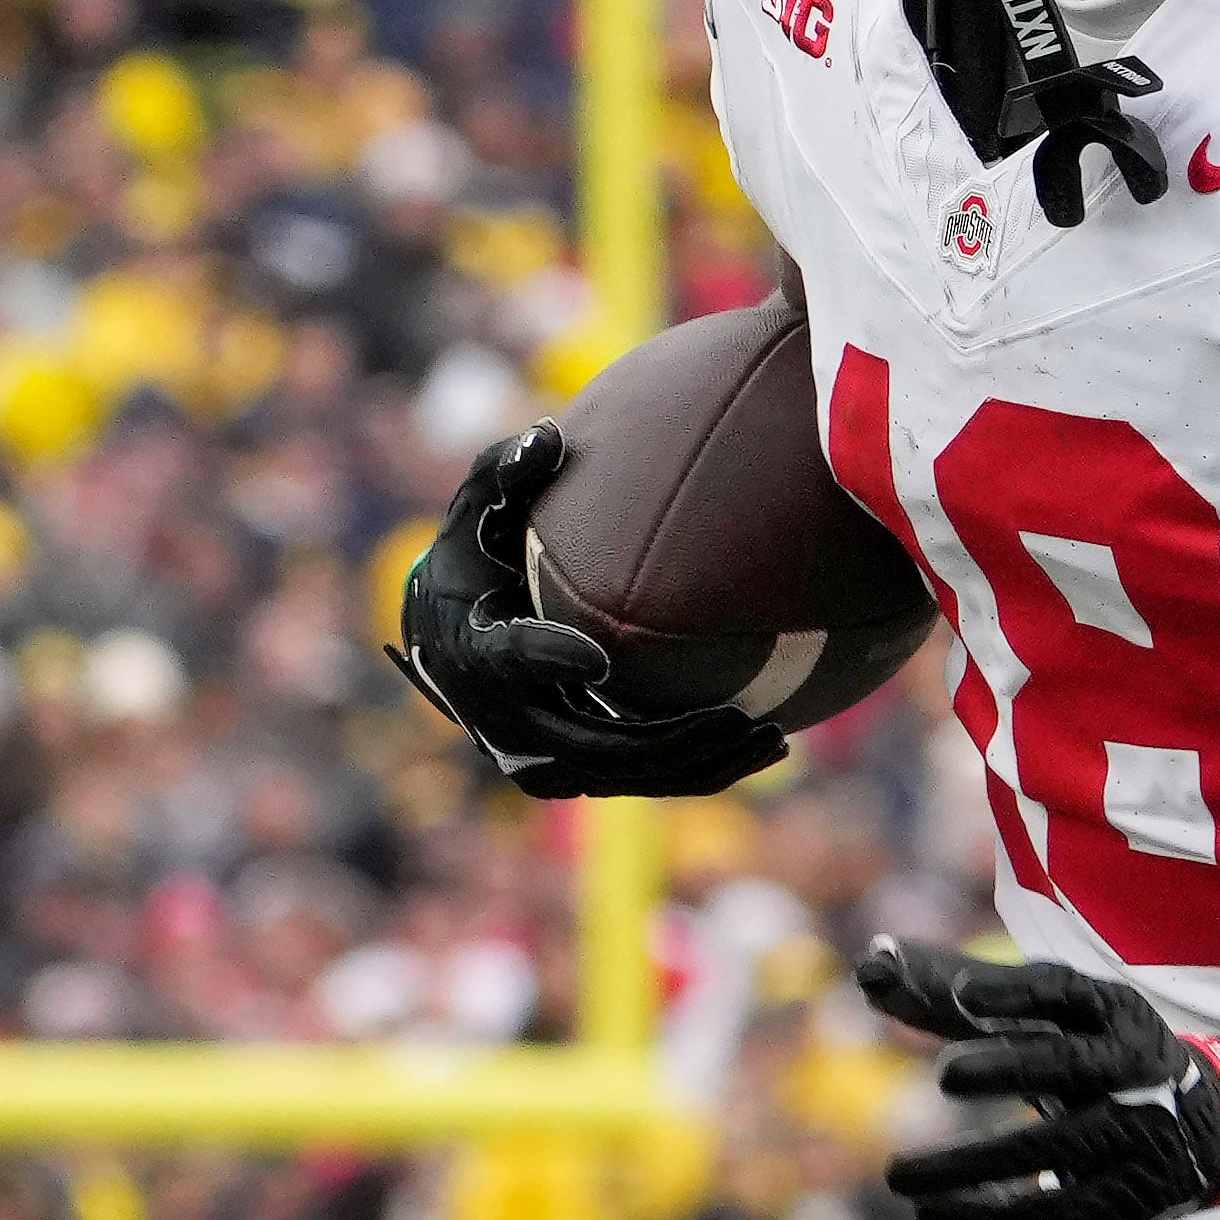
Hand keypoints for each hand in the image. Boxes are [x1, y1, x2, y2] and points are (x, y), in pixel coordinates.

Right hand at [385, 424, 791, 799]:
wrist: (448, 633)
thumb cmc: (474, 554)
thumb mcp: (479, 506)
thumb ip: (507, 472)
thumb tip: (549, 437)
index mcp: (471, 650)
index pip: (507, 662)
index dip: (547, 661)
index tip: (599, 657)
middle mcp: (501, 719)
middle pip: (590, 748)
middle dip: (668, 742)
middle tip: (739, 718)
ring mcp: (537, 755)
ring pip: (624, 778)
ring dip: (699, 766)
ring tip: (771, 738)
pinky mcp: (572, 772)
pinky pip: (639, 781)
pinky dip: (699, 771)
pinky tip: (764, 746)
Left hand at [862, 937, 1219, 1219]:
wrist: (1212, 1126)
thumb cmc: (1094, 1053)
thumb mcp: (1048, 1014)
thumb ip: (957, 992)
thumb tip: (870, 964)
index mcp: (1110, 1012)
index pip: (1064, 991)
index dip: (1016, 990)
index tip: (962, 993)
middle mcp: (1130, 1068)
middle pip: (1069, 1066)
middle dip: (1010, 1068)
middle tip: (945, 1075)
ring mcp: (1135, 1136)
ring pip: (1054, 1150)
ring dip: (973, 1166)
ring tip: (897, 1175)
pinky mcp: (1127, 1197)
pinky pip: (1056, 1214)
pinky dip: (992, 1217)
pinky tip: (934, 1212)